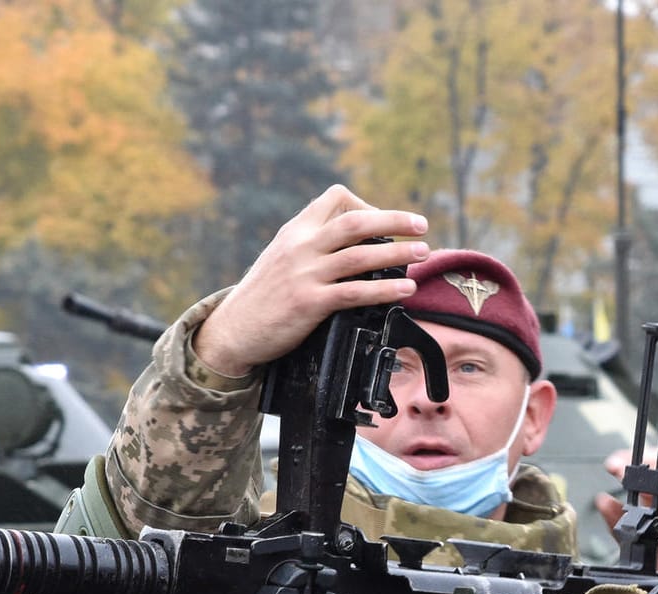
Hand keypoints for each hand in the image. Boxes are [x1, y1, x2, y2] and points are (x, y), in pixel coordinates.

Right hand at [192, 185, 429, 375]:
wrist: (233, 329)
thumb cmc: (264, 296)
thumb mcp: (283, 258)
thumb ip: (313, 245)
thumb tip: (357, 242)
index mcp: (295, 231)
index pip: (334, 198)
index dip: (366, 204)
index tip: (386, 220)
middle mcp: (301, 247)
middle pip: (355, 222)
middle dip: (394, 220)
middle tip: (422, 225)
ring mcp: (305, 275)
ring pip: (361, 256)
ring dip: (398, 254)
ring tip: (424, 253)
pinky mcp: (309, 303)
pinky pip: (355, 292)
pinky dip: (385, 289)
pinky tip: (405, 289)